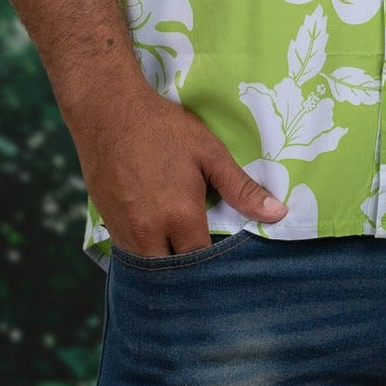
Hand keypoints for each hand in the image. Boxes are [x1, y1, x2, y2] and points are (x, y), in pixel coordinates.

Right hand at [71, 84, 287, 256]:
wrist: (108, 111)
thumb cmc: (163, 128)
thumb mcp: (208, 152)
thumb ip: (241, 188)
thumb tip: (278, 213)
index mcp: (180, 218)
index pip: (203, 264)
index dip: (216, 266)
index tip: (227, 261)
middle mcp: (150, 234)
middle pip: (174, 274)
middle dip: (191, 273)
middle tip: (205, 262)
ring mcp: (124, 232)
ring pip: (149, 268)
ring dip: (167, 265)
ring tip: (183, 252)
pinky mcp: (107, 225)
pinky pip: (130, 254)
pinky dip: (146, 253)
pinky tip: (158, 239)